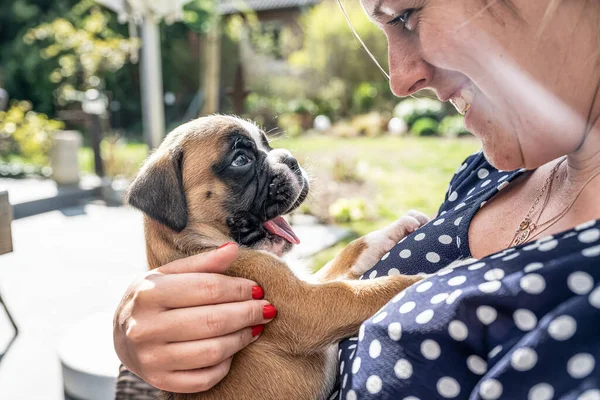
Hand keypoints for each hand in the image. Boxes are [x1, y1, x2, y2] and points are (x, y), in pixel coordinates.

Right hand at [113, 243, 275, 392]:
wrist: (122, 333)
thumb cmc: (154, 298)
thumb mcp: (170, 273)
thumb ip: (203, 262)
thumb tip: (233, 249)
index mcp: (149, 293)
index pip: (207, 288)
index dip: (239, 289)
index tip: (257, 288)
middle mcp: (145, 327)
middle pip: (213, 321)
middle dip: (247, 313)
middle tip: (266, 309)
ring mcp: (152, 358)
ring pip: (212, 352)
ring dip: (241, 339)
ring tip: (254, 327)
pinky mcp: (160, 381)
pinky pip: (204, 378)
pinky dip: (225, 365)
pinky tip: (233, 351)